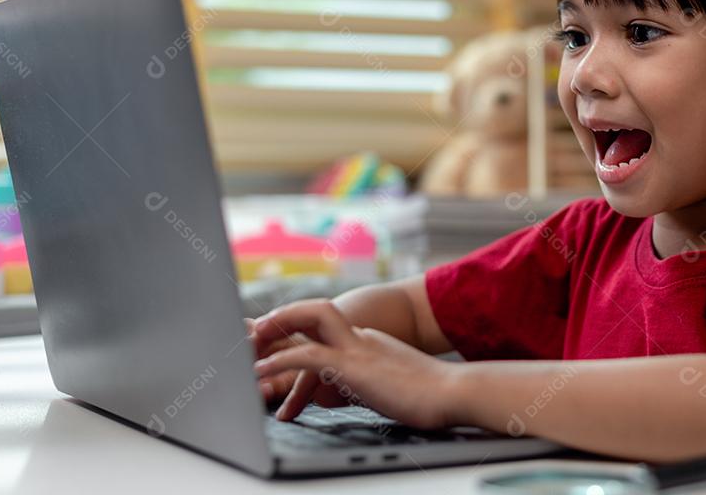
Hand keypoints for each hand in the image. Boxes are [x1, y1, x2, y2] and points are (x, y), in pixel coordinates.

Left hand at [253, 299, 461, 429]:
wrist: (456, 392)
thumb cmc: (433, 395)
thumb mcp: (394, 383)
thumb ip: (373, 381)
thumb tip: (360, 390)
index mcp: (369, 340)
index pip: (326, 324)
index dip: (299, 326)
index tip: (277, 339)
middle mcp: (361, 336)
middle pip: (315, 311)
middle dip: (284, 316)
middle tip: (255, 332)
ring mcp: (358, 348)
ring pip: (308, 320)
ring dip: (276, 329)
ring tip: (249, 345)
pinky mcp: (354, 365)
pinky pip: (308, 355)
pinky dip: (280, 361)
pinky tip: (262, 372)